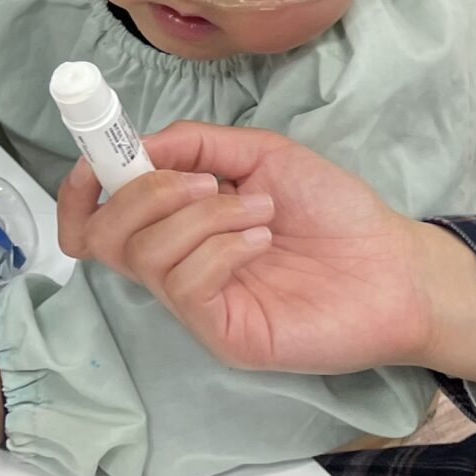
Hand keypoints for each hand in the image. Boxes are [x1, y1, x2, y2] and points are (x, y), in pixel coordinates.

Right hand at [57, 121, 475, 383]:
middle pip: (105, 236)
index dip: (81, 188)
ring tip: (258, 211)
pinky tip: (261, 240)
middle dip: (143, 196)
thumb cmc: (332, 211)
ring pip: (147, 255)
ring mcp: (196, 303)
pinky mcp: (221, 332)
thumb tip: (138, 143)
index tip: (98, 159)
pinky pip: (185, 285)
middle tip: (203, 183)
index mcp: (176, 221)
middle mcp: (175, 264)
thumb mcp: (260, 154)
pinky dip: (218, 248)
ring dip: (199, 217)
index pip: (98, 215)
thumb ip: (194, 144)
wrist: (395, 264)